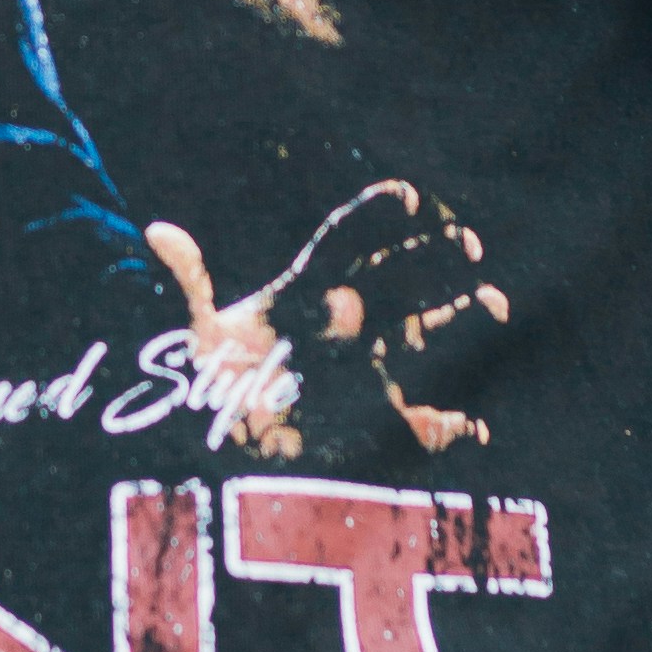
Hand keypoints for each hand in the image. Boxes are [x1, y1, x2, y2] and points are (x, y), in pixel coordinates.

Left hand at [139, 178, 505, 458]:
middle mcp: (342, 327)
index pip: (345, 244)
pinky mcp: (377, 423)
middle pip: (399, 279)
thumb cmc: (205, 392)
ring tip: (496, 299)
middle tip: (467, 241)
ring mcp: (366, 373)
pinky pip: (429, 425)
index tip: (408, 193)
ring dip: (464, 316)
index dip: (376, 216)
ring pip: (426, 333)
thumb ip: (187, 284)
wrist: (216, 458)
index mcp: (303, 298)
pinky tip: (477, 428)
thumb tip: (155, 231)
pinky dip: (456, 429)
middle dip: (434, 257)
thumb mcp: (194, 337)